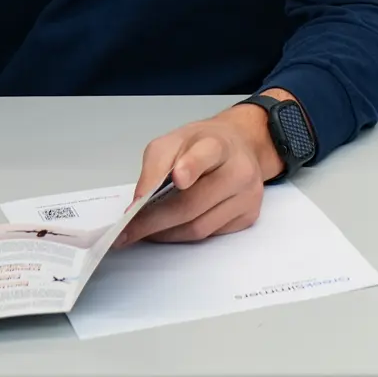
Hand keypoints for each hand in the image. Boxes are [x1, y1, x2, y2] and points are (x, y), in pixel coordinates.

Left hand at [118, 97, 285, 244]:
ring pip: (199, 228)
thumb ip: (154, 166)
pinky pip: (209, 235)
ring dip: (165, 233)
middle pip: (193, 204)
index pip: (206, 155)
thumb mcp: (173, 141)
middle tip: (128, 230)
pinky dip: (183, 235)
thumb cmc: (201, 145)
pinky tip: (172, 227)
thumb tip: (139, 202)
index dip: (192, 167)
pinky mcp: (249, 216)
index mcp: (219, 144)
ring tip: (145, 229)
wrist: (238, 146)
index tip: (178, 178)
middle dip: (154, 220)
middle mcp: (240, 170)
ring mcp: (248, 196)